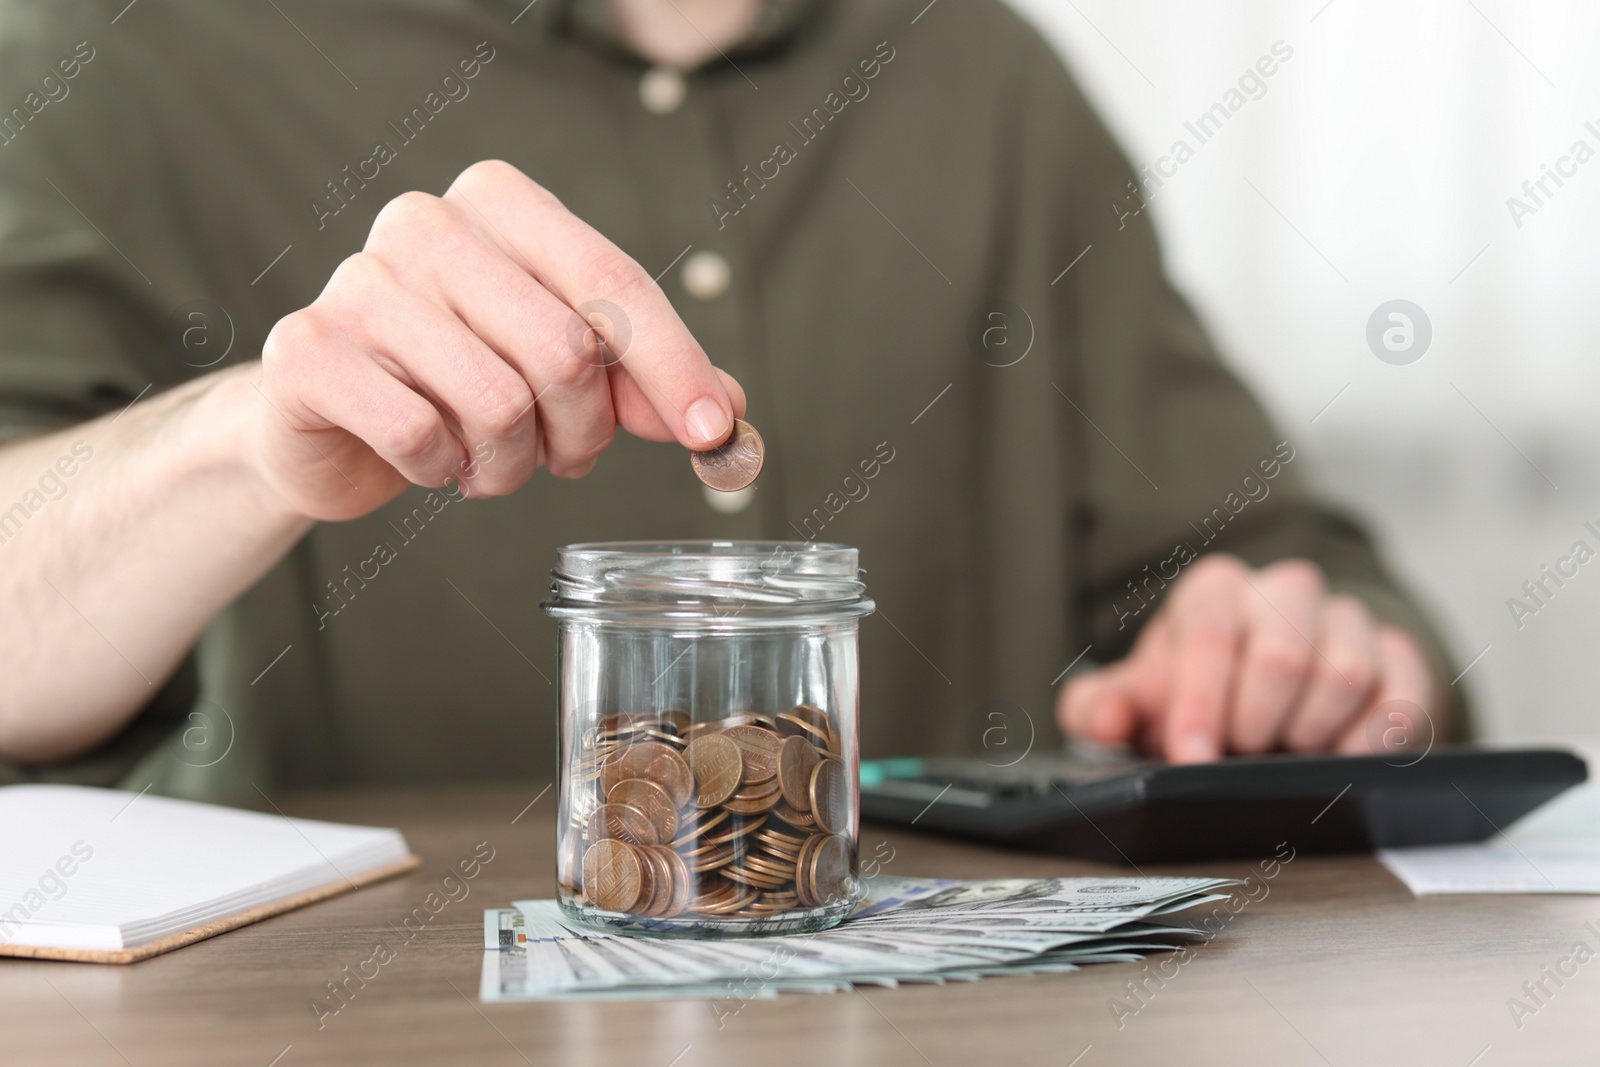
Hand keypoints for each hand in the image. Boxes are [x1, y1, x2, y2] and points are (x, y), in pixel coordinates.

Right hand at [252, 160, 744, 520]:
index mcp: (501, 203)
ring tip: (487, 460)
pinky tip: (427, 459)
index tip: (712, 433)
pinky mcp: (309, 350)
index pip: (613, 282)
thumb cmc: (457, 384)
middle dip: (583, 433)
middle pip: (565, 349)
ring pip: (498, 402)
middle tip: (561, 458)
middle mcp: (426, 221)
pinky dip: (440, 471)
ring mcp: (359, 280)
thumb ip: (641, 384)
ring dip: (511, 463)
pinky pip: (420, 436)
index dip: (675, 366)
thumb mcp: (565, 376)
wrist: (329, 425)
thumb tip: (725, 416)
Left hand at [1057, 555, 1438, 762]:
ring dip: (1309, 732)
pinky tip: (1341, 757)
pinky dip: (1371, 740)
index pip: (1209, 636)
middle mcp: (1283, 592)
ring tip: (1283, 750)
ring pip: (1344, 673)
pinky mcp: (1397, 657)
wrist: (1267, 699)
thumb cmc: (1196, 694)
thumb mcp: (1138, 701)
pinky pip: (1401, 697)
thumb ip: (1099, 708)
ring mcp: (1346, 621)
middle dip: (1254, 723)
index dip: (1199, 703)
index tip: (1192, 756)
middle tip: (1239, 753)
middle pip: (1281, 655)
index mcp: (1214, 592)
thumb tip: (1104, 718)